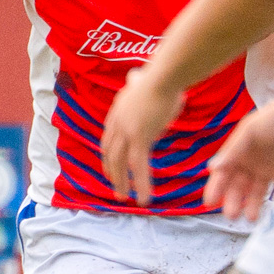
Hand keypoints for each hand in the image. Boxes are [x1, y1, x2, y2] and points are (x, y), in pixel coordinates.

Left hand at [101, 68, 184, 205]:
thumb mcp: (144, 79)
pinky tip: (144, 198)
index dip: (108, 156)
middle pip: (110, 153)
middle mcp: (118, 123)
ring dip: (122, 182)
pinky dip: (141, 184)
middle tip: (115, 189)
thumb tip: (135, 76)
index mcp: (118, 111)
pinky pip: (138, 166)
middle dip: (112, 172)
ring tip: (124, 198)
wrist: (165, 75)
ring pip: (120, 163)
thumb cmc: (161, 75)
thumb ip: (137, 81)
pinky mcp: (140, 137)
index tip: (110, 168)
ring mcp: (127, 131)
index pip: (108, 139)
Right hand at [204, 97, 273, 220]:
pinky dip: (268, 202)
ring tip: (250, 218)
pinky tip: (266, 212)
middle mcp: (250, 160)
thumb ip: (232, 151)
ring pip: (253, 191)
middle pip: (236, 185)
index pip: (222, 172)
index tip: (210, 202)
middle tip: (232, 216)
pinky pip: (273, 192)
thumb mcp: (251, 131)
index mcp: (238, 149)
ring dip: (249, 205)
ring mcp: (267, 167)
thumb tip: (212, 167)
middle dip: (232, 200)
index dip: (215, 187)